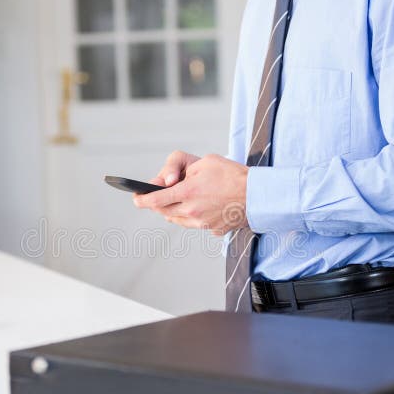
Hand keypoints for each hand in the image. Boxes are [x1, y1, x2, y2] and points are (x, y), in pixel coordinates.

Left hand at [134, 154, 248, 235]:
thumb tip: (173, 182)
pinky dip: (192, 217)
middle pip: (165, 211)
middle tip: (156, 197)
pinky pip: (195, 224)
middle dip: (158, 204)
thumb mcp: (205, 163)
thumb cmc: (233, 175)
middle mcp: (192, 211)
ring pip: (178, 220)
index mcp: (187, 192)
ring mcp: (202, 223)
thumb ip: (185, 171)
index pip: (156, 199)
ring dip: (173, 211)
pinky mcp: (213, 230)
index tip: (135, 199)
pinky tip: (200, 207)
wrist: (258, 195)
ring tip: (177, 201)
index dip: (142, 200)